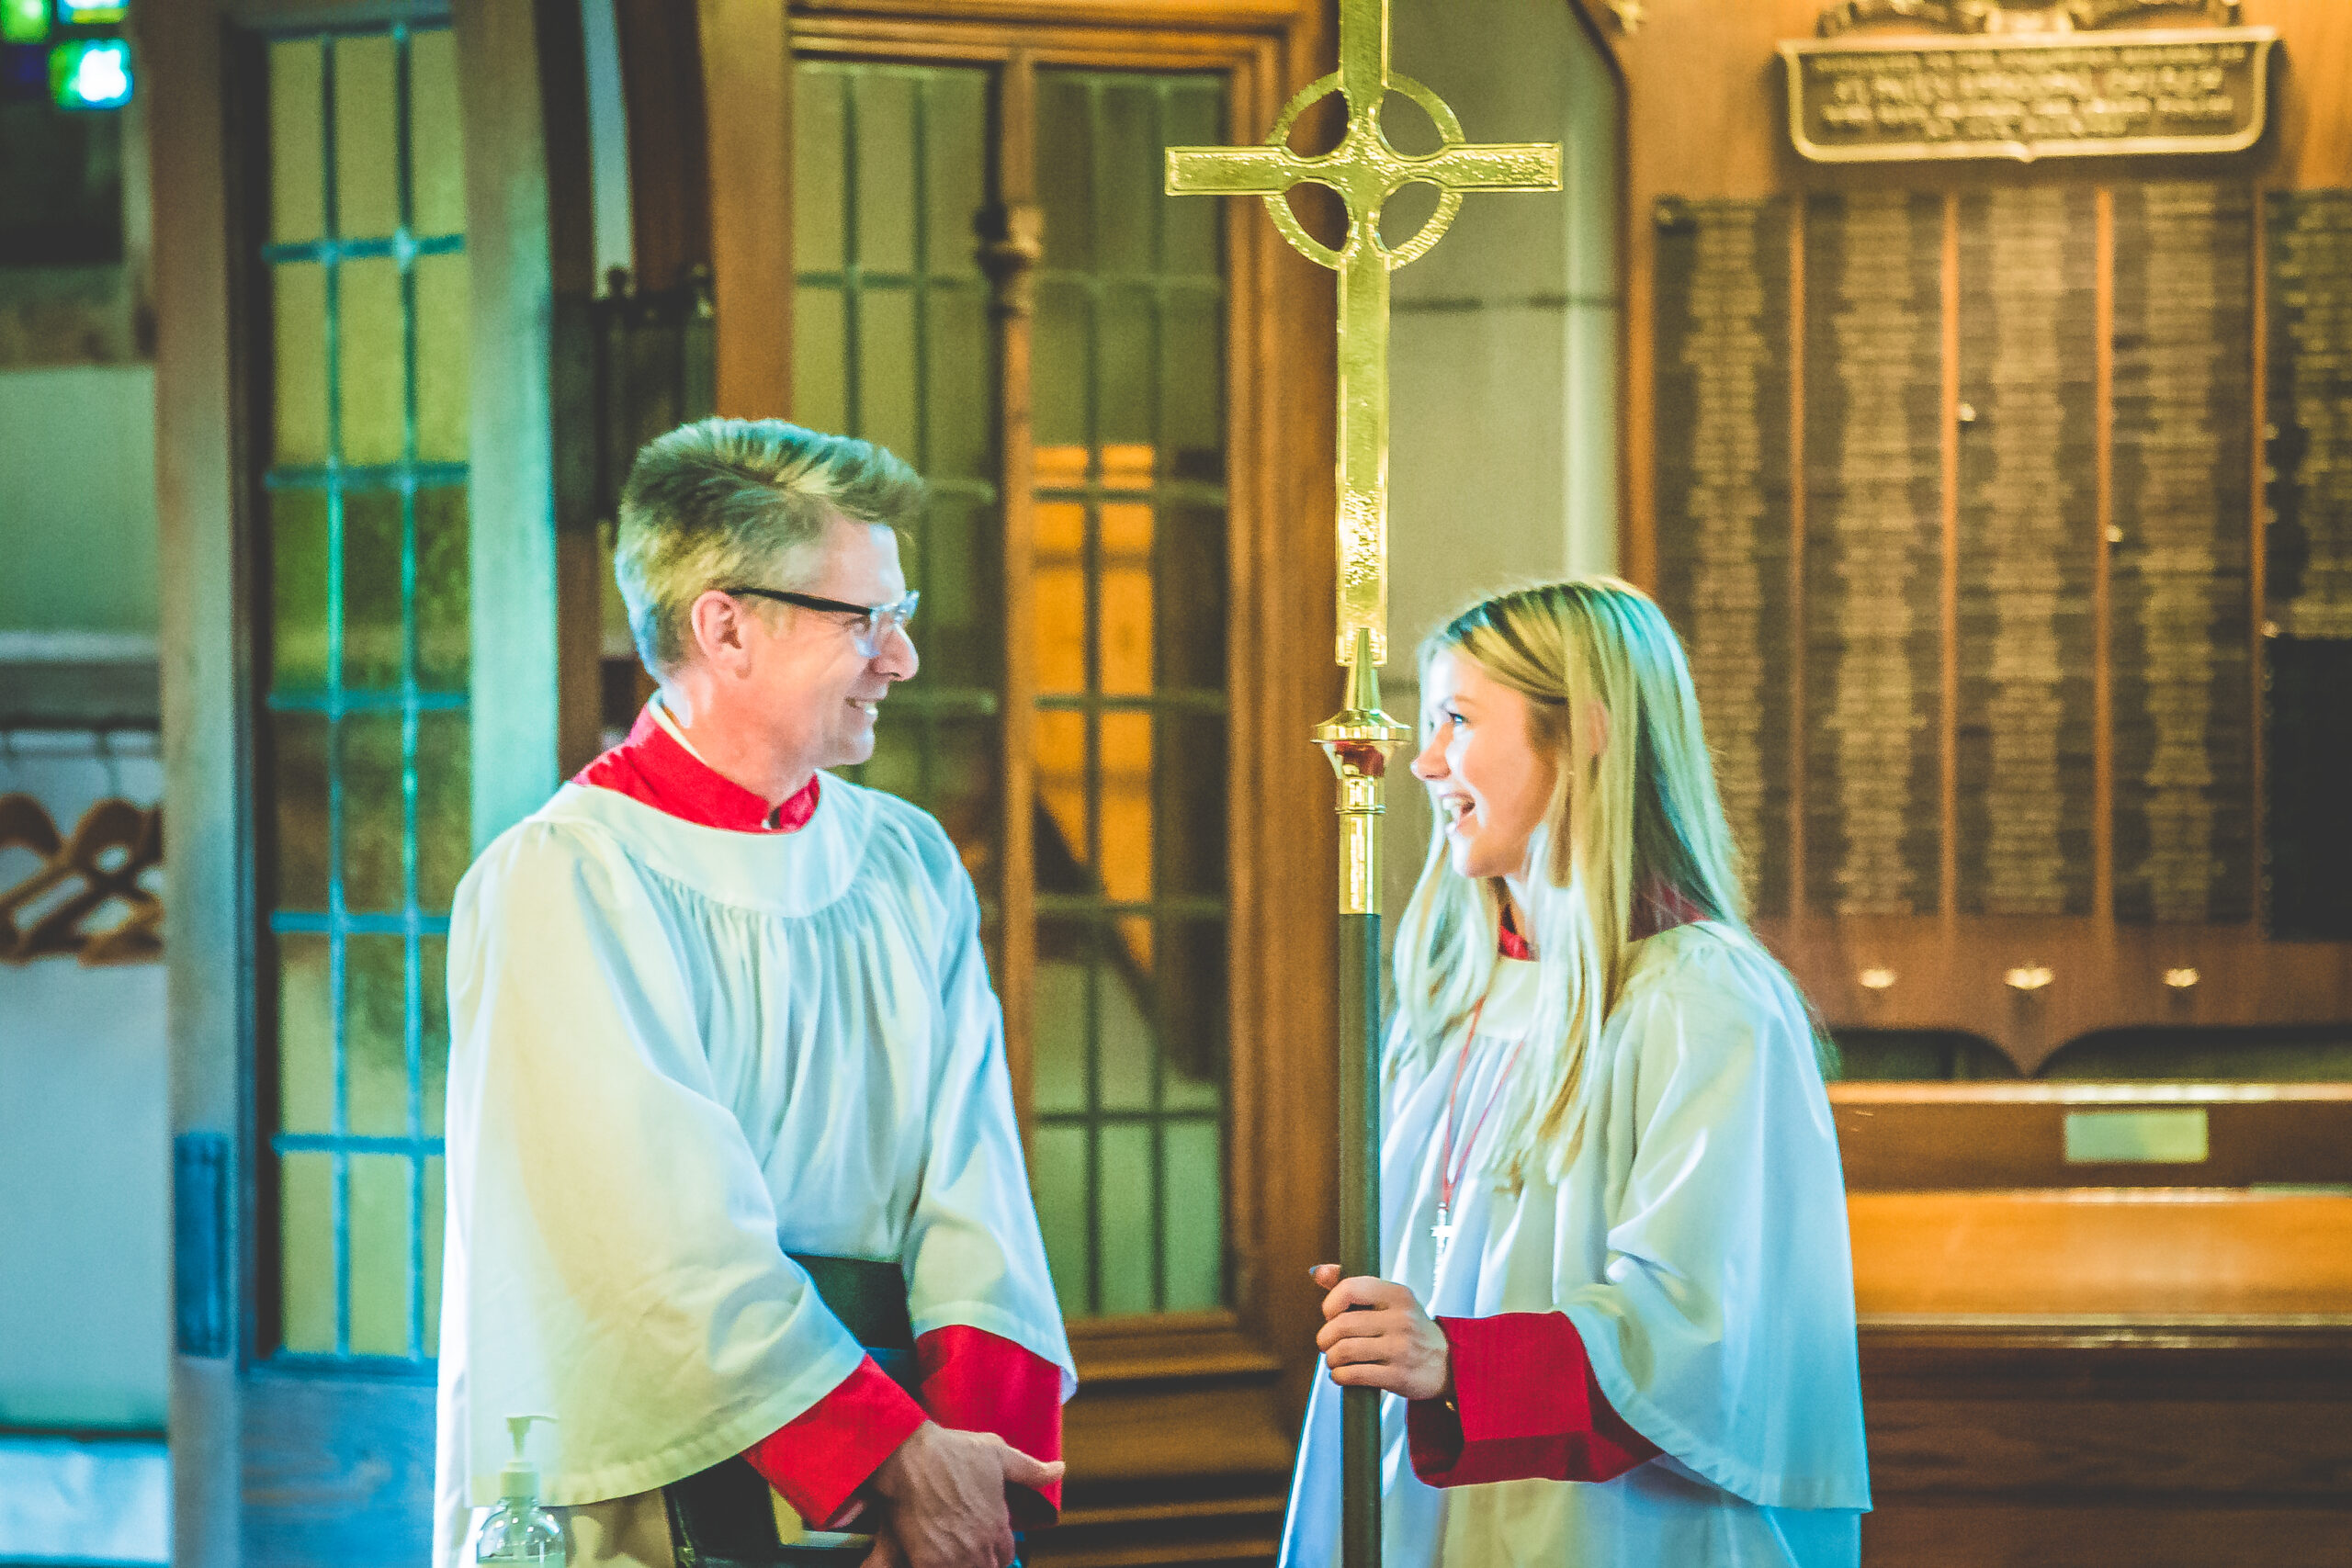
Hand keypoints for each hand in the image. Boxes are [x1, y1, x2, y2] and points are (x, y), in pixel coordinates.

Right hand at [864, 1422, 1064, 1567]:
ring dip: (961, 1562)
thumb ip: (1030, 1469)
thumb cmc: (953, 1452)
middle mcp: (978, 1547)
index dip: (997, 1545)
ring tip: (950, 1547)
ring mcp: (951, 1558)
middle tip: (965, 1539)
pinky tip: (931, 1553)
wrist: (908, 1457)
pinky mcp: (925, 1561)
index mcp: (998, 1527)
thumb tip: (1059, 1470)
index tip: (985, 1534)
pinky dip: (938, 1564)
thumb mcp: (998, 1453)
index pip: (1007, 1556)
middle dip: (981, 1557)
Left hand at [1310, 1262, 1450, 1401]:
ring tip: (1334, 1359)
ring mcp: (1401, 1349)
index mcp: (1398, 1294)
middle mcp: (1401, 1319)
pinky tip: (1342, 1374)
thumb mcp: (1390, 1300)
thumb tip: (1318, 1272)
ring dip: (1331, 1358)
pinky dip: (1340, 1376)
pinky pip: (1355, 1375)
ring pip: (1345, 1351)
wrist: (1446, 1362)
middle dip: (1325, 1337)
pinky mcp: (1399, 1376)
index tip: (1330, 1314)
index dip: (1330, 1303)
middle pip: (1342, 1324)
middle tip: (1326, 1343)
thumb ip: (1353, 1285)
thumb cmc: (1409, 1328)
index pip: (1350, 1288)